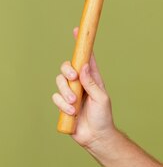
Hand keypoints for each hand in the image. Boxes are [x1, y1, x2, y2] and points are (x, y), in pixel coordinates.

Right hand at [52, 27, 116, 147]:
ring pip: (59, 82)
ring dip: (66, 93)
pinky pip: (56, 97)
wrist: (95, 135)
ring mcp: (71, 92)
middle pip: (67, 67)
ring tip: (75, 104)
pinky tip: (71, 112)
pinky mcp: (63, 103)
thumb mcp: (101, 98)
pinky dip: (63, 105)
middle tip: (74, 79)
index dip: (81, 44)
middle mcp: (81, 83)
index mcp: (93, 78)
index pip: (87, 58)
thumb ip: (91, 82)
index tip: (76, 30)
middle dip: (67, 71)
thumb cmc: (103, 116)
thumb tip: (83, 65)